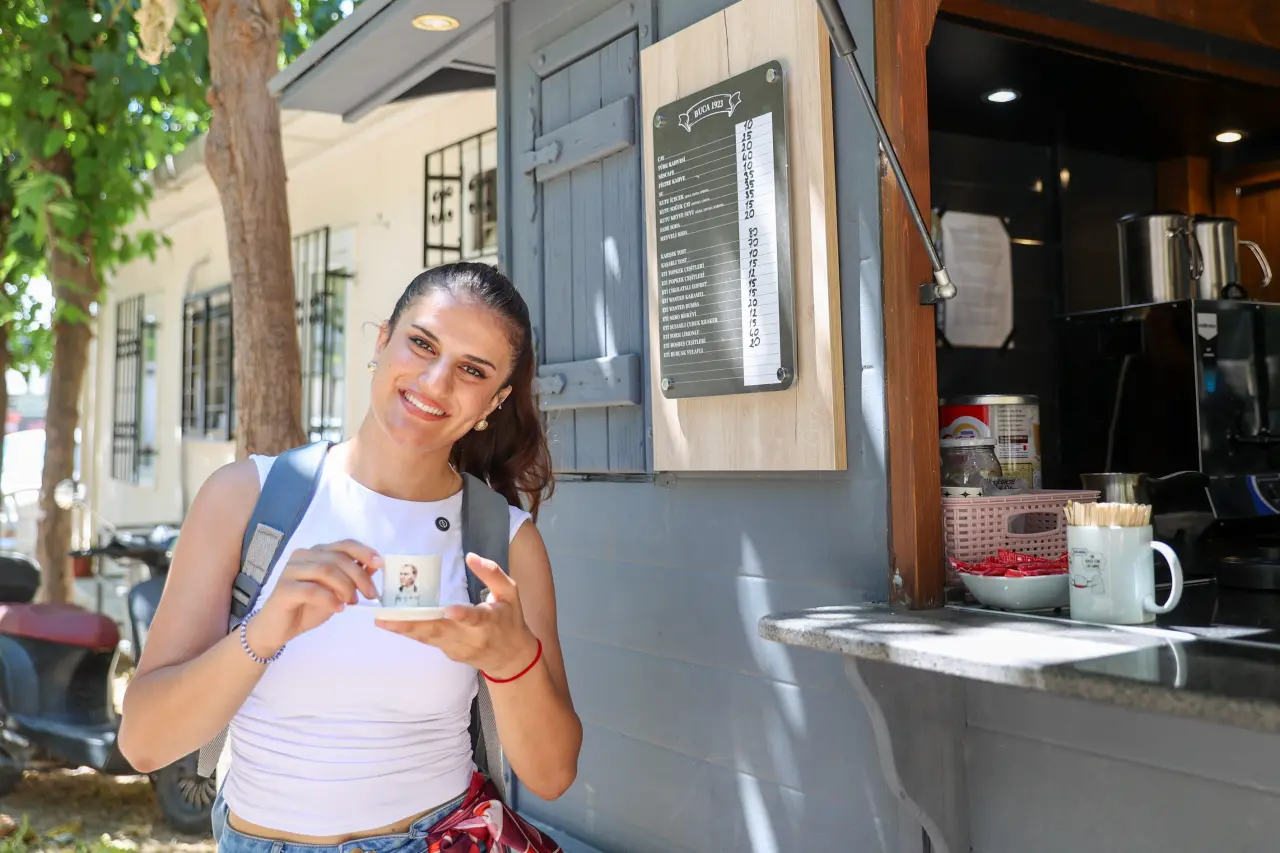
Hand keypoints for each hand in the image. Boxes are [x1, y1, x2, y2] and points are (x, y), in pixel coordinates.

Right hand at [248, 540, 381, 656]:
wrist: (279, 628)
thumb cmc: (308, 607)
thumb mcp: (337, 591)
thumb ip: (352, 576)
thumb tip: (374, 565)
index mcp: (317, 552)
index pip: (344, 544)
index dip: (364, 552)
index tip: (380, 564)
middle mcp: (303, 556)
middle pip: (338, 558)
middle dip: (359, 576)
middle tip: (370, 595)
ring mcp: (291, 571)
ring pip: (326, 570)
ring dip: (345, 587)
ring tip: (352, 602)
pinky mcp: (284, 589)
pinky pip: (311, 590)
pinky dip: (329, 599)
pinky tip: (338, 608)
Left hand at [376, 553, 538, 678]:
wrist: (511, 658)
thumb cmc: (510, 619)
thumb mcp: (510, 593)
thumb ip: (492, 574)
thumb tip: (471, 557)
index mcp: (490, 620)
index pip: (475, 618)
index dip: (462, 614)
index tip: (448, 610)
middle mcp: (472, 637)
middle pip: (440, 631)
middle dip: (413, 625)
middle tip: (387, 618)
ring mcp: (458, 648)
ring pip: (429, 638)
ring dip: (405, 630)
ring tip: (382, 621)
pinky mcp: (450, 653)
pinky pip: (429, 641)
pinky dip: (412, 633)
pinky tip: (394, 624)